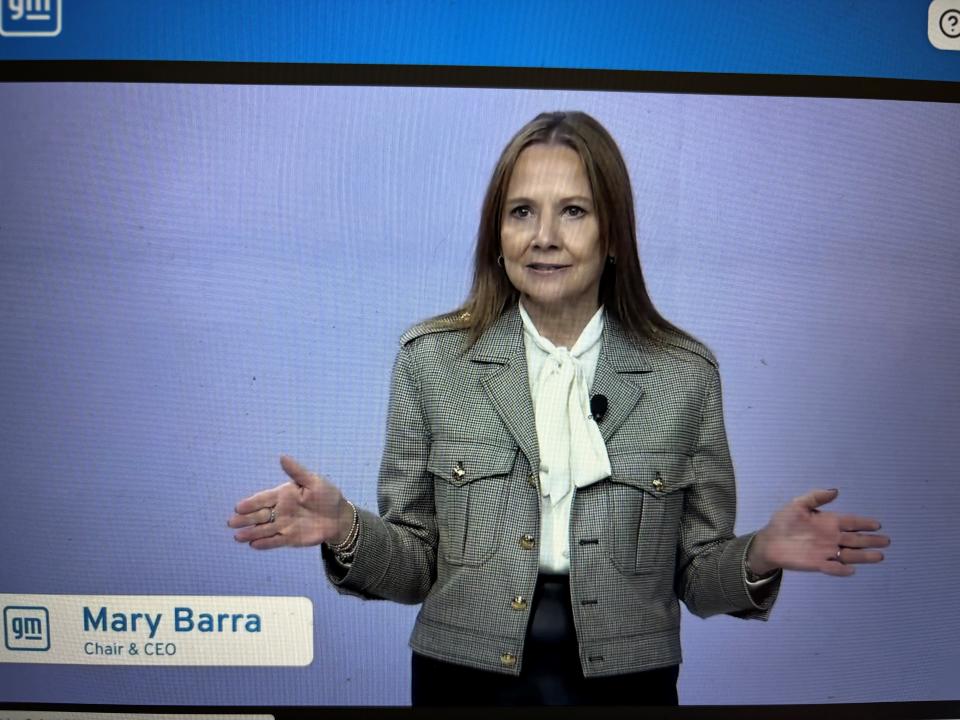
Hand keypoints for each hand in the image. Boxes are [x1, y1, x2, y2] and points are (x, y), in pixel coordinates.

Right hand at [227, 455, 354, 549]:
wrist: (339, 516)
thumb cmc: (326, 495)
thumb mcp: (313, 481)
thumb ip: (296, 472)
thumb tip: (282, 456)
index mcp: (283, 495)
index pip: (264, 499)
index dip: (251, 503)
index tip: (238, 507)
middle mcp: (280, 510)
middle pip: (259, 515)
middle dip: (245, 519)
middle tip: (231, 522)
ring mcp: (284, 525)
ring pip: (264, 529)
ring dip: (251, 533)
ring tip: (237, 537)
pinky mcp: (289, 538)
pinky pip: (275, 541)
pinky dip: (264, 543)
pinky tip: (253, 545)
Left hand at [748, 488, 889, 576]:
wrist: (769, 542)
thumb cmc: (783, 522)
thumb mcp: (797, 505)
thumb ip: (816, 497)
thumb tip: (835, 490)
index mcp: (829, 522)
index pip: (851, 522)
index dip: (864, 523)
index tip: (877, 524)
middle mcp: (832, 537)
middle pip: (855, 539)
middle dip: (871, 540)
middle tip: (886, 541)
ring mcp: (826, 551)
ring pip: (850, 554)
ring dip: (864, 556)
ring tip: (880, 556)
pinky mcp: (818, 564)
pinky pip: (833, 567)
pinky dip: (842, 569)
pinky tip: (851, 569)